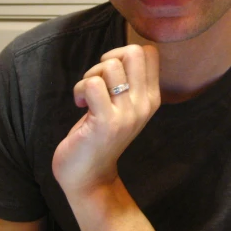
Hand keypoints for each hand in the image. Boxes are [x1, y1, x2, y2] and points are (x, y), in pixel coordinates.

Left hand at [52, 44, 160, 197]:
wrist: (90, 178)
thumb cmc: (100, 136)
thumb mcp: (123, 107)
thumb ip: (128, 82)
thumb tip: (120, 53)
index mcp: (151, 98)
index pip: (149, 53)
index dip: (123, 54)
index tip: (111, 75)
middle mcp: (144, 104)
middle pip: (133, 52)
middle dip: (108, 59)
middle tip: (98, 82)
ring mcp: (127, 114)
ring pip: (110, 65)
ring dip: (90, 76)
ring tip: (87, 97)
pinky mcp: (106, 122)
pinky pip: (93, 84)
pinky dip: (80, 89)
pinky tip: (80, 105)